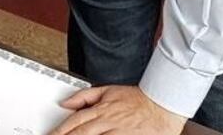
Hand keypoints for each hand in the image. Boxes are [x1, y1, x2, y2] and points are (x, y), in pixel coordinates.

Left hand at [50, 86, 186, 134]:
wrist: (163, 104)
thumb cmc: (138, 99)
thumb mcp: (108, 90)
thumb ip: (85, 96)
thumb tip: (65, 102)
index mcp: (100, 109)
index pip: (74, 122)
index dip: (59, 131)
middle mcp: (107, 121)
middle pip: (80, 134)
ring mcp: (117, 133)